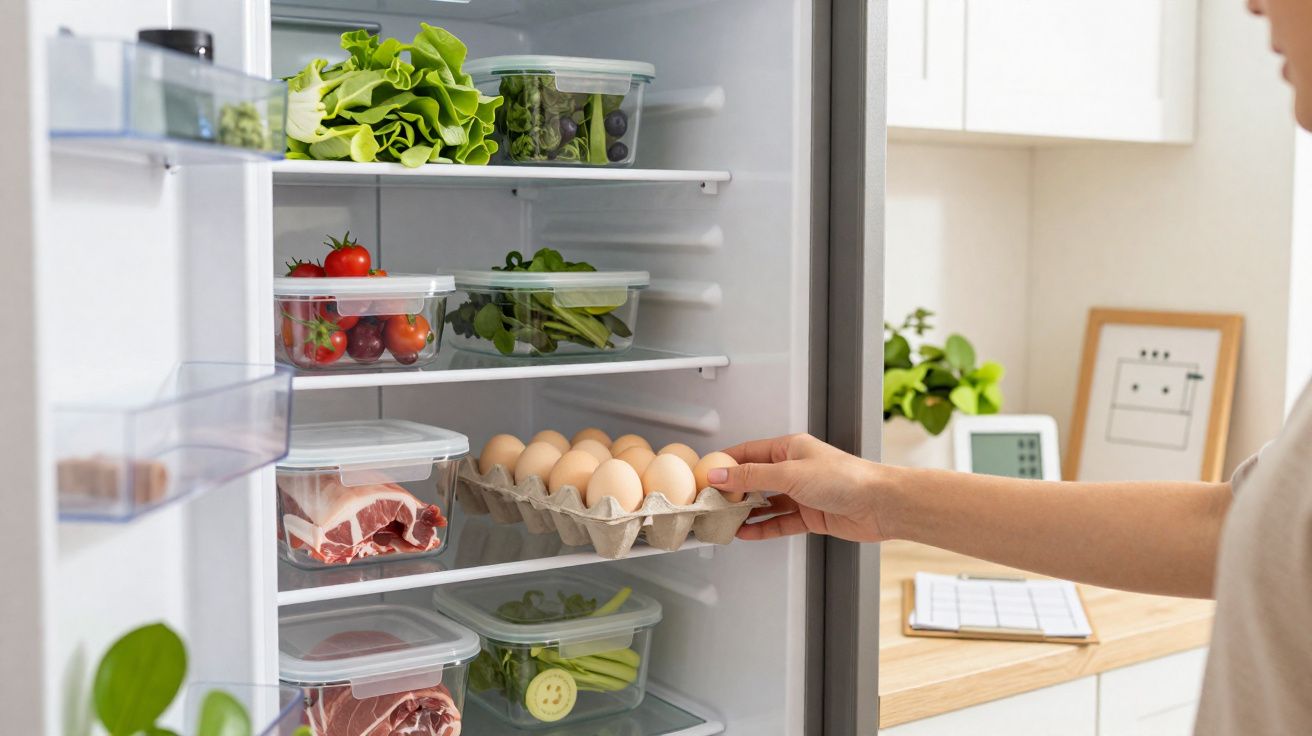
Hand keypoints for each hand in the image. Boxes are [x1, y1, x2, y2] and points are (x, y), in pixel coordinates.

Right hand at [708, 433, 889, 542]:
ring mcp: (803, 493)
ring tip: (725, 520)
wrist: (879, 504)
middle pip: (755, 479)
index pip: (749, 453)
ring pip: (766, 502)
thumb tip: (721, 475)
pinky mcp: (811, 515)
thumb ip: (752, 477)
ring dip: (747, 512)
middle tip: (712, 501)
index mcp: (790, 448)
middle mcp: (795, 468)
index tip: (706, 474)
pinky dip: (763, 527)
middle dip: (733, 491)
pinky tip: (747, 532)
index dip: (726, 464)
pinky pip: (780, 521)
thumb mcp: (790, 473)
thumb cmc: (845, 478)